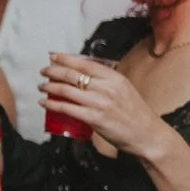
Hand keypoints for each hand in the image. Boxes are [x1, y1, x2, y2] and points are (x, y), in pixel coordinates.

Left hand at [40, 53, 177, 162]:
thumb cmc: (136, 113)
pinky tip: (44, 103)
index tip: (53, 56)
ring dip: (49, 87)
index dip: (65, 58)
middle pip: (72, 75)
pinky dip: (52, 105)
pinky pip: (67, 109)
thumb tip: (83, 74)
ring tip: (42, 86)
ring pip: (66, 91)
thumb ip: (106, 81)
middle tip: (43, 71)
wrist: (148, 134)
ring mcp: (100, 103)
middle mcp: (107, 88)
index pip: (84, 63)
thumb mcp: (124, 89)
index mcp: (115, 78)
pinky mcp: (94, 119)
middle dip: (53, 71)